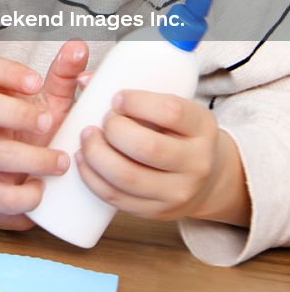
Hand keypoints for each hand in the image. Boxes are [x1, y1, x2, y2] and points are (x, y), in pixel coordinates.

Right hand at [0, 40, 88, 229]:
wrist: (8, 188)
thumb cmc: (30, 138)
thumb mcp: (48, 105)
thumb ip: (63, 77)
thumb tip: (79, 45)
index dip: (8, 73)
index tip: (34, 82)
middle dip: (16, 113)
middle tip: (48, 122)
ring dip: (33, 158)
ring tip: (62, 161)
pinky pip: (1, 196)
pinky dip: (26, 195)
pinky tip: (43, 190)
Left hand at [75, 90, 250, 224]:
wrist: (206, 178)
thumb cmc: (177, 132)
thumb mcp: (170, 107)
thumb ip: (133, 92)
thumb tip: (84, 79)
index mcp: (202, 127)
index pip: (171, 112)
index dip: (137, 102)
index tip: (116, 98)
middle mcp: (196, 162)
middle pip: (147, 147)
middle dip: (114, 130)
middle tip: (104, 121)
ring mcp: (178, 192)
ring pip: (128, 177)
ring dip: (96, 154)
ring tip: (87, 137)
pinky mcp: (157, 212)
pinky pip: (117, 197)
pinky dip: (92, 177)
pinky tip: (84, 160)